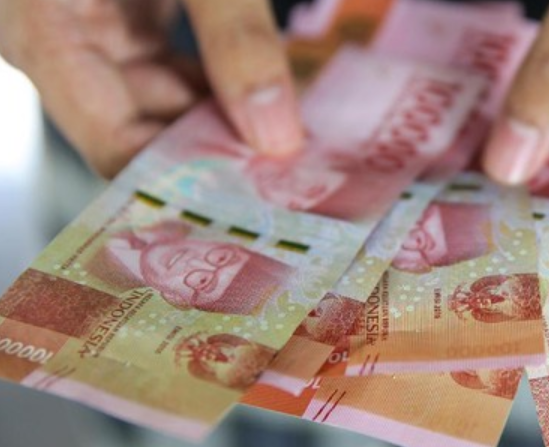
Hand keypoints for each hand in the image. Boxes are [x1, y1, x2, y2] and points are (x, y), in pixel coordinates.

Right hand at [0, 0, 302, 177]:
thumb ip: (235, 36)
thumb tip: (275, 132)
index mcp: (41, 28)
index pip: (110, 144)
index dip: (180, 182)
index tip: (250, 206)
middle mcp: (54, 38)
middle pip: (139, 125)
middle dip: (215, 150)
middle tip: (288, 181)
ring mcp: (87, 25)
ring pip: (159, 98)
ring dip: (224, 115)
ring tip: (290, 141)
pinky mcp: (118, 10)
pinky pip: (168, 62)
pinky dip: (216, 78)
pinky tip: (266, 93)